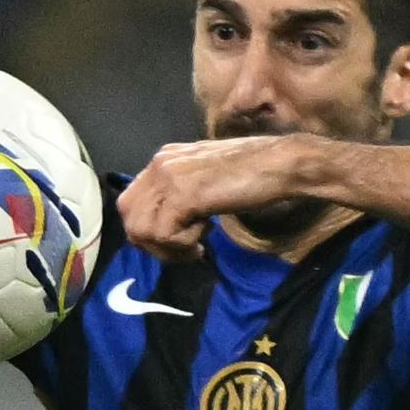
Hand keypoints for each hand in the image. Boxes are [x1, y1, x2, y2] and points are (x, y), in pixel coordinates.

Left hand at [118, 136, 313, 259]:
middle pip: (128, 217)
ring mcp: (169, 178)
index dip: (148, 229)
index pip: (131, 202)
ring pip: (141, 229)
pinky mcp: (183, 195)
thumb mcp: (204, 181)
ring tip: (196, 246)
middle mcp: (160, 164)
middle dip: (151, 243)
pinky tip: (204, 240)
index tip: (176, 240)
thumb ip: (180, 194)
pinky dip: (182, 246)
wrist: (280, 164)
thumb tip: (164, 224)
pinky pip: (164, 234)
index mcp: (163, 159)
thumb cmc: (252, 174)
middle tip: (182, 250)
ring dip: (167, 248)